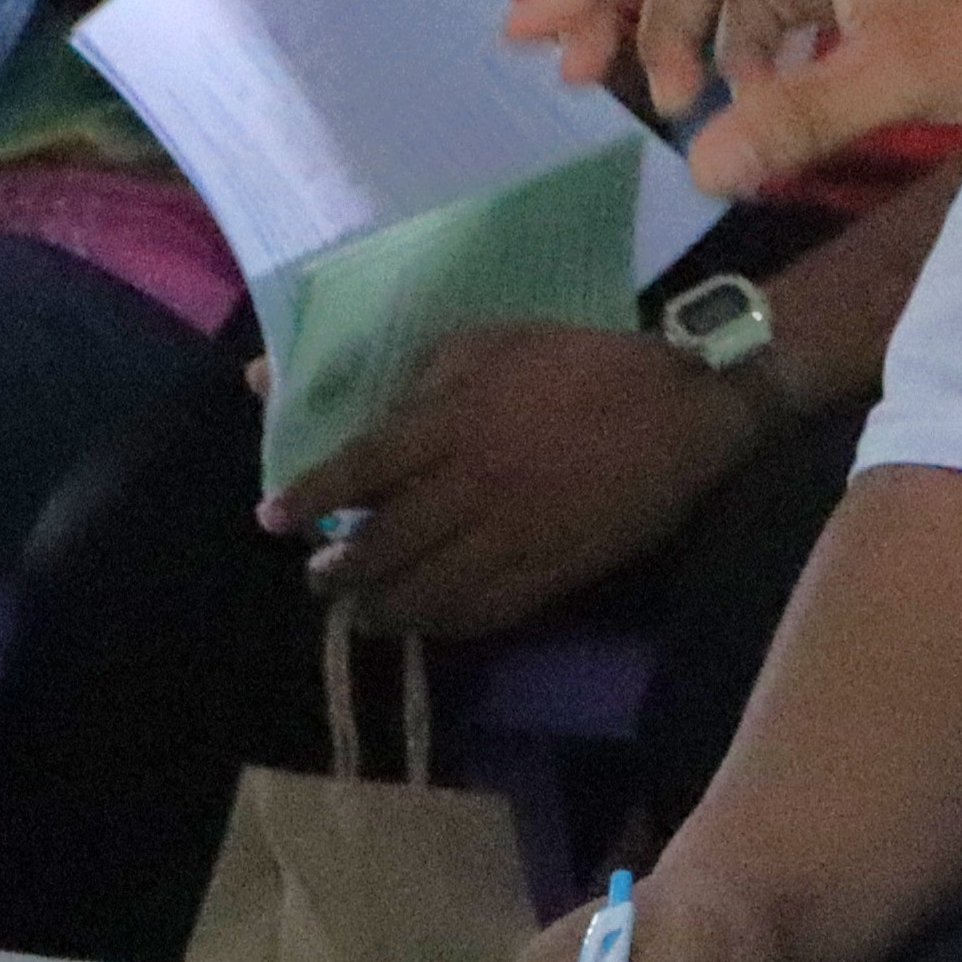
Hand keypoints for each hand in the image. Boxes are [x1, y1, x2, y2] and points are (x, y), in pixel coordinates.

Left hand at [274, 322, 749, 635]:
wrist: (688, 408)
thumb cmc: (588, 363)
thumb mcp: (500, 340)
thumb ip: (426, 368)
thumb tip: (365, 400)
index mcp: (454, 425)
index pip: (358, 471)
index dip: (308, 499)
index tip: (273, 521)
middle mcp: (471, 487)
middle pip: (383, 544)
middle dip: (340, 570)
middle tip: (321, 578)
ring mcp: (512, 536)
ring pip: (426, 590)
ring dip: (383, 607)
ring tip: (365, 611)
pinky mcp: (551, 569)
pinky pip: (483, 610)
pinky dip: (445, 621)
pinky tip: (432, 620)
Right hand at [507, 0, 961, 195]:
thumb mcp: (902, 74)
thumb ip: (796, 117)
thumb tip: (700, 169)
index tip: (521, 34)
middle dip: (626, 5)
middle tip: (587, 84)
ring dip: (695, 37)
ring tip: (694, 111)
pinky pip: (778, 4)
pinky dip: (752, 50)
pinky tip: (757, 107)